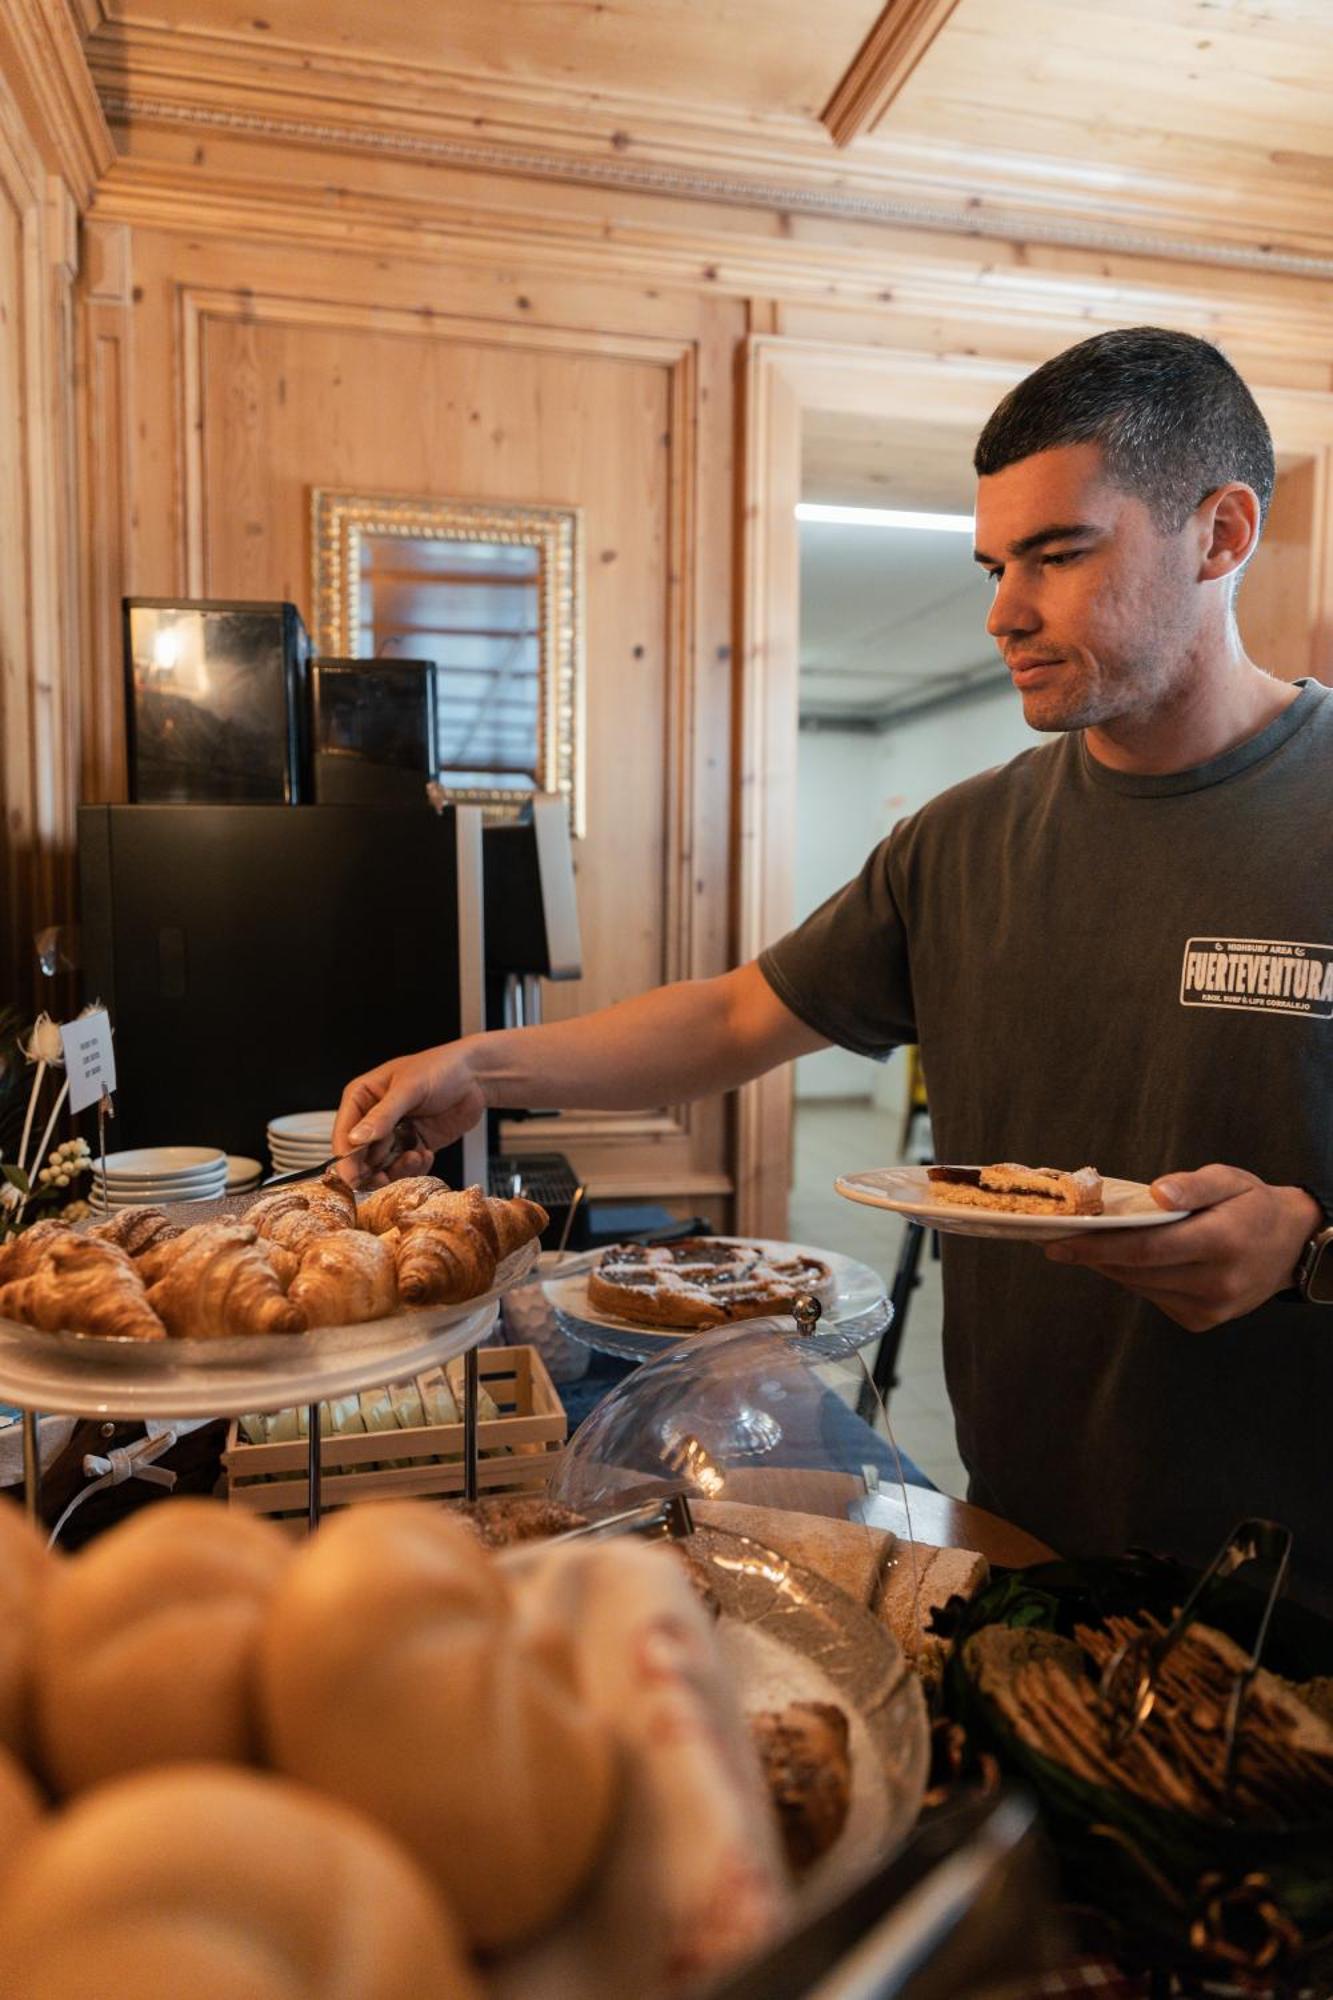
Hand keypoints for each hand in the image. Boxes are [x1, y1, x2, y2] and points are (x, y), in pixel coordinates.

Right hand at [332, 1042, 488, 1186]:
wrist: (477, 1076)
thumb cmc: (441, 1068)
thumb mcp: (409, 1088)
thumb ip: (383, 1115)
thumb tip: (356, 1139)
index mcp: (362, 1097)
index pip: (343, 1134)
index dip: (346, 1158)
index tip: (354, 1176)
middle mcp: (374, 1118)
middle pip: (359, 1156)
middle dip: (372, 1169)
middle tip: (386, 1176)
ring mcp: (394, 1133)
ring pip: (382, 1166)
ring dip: (396, 1169)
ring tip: (415, 1157)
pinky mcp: (414, 1145)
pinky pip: (405, 1168)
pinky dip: (414, 1168)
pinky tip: (427, 1153)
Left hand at [1043, 1164, 1320, 1331]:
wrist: (1291, 1246)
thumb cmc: (1253, 1206)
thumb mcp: (1229, 1180)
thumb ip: (1193, 1185)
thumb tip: (1157, 1193)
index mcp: (1222, 1241)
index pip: (1146, 1248)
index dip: (1098, 1247)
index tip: (1059, 1242)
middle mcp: (1216, 1281)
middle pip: (1136, 1270)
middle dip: (1092, 1256)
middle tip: (1058, 1240)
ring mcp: (1210, 1308)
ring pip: (1140, 1287)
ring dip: (1108, 1267)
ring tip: (1081, 1247)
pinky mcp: (1202, 1321)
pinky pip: (1153, 1298)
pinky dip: (1133, 1279)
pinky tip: (1122, 1261)